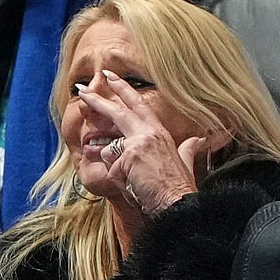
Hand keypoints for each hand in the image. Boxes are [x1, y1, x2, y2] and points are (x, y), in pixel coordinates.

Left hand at [80, 70, 225, 212]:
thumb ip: (188, 148)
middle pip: (117, 112)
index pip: (138, 104)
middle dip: (97, 100)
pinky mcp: (128, 157)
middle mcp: (148, 133)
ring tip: (135, 179)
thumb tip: (197, 140)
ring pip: (109, 149)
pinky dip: (119, 179)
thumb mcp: (184, 161)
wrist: (178, 203)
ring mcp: (137, 143)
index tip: (110, 76)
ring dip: (117, 168)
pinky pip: (111, 168)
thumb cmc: (178, 186)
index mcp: (159, 132)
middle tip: (81, 90)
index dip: (123, 89)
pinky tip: (134, 185)